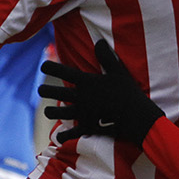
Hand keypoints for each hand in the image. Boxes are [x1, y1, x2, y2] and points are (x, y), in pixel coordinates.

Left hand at [39, 39, 163, 145]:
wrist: (136, 116)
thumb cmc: (128, 92)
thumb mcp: (119, 71)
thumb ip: (107, 56)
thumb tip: (99, 41)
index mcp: (86, 82)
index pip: (62, 71)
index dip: (49, 67)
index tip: (43, 66)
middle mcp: (80, 97)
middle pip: (53, 93)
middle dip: (44, 91)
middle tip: (42, 90)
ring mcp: (81, 113)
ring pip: (56, 113)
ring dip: (50, 112)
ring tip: (49, 111)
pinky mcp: (86, 127)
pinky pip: (70, 134)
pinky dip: (63, 137)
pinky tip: (59, 137)